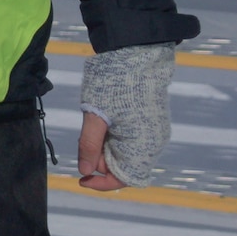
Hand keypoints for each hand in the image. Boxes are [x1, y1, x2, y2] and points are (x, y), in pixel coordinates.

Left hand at [69, 42, 173, 189]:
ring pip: (126, 153)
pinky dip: (115, 137)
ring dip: (106, 147)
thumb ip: (89, 146)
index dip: (100, 183)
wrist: (137, 52)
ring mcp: (155, 132)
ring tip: (94, 123)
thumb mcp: (94, 116)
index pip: (123, 179)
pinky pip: (133, 140)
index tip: (80, 178)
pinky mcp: (153, 122)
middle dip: (100, 159)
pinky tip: (104, 120)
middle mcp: (154, 143)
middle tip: (84, 137)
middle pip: (123, 167)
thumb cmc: (114, 83)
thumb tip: (84, 172)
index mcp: (143, 146)